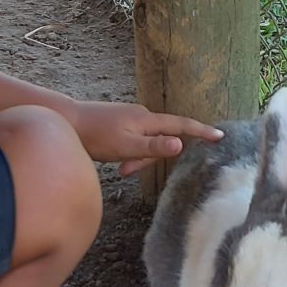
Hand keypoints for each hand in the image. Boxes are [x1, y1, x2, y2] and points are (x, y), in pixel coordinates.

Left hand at [72, 101, 223, 176]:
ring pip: (146, 144)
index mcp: (147, 120)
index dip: (201, 131)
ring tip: (119, 168)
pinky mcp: (121, 124)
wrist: (66, 121)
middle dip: (150, 159)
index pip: (181, 125)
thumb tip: (180, 145)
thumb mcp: (126, 147)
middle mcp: (142, 116)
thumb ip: (153, 148)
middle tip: (127, 169)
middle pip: (161, 140)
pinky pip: (135, 142)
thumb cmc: (95, 136)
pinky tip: (115, 162)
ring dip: (137, 159)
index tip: (220, 135)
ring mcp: (131, 119)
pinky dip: (130, 155)